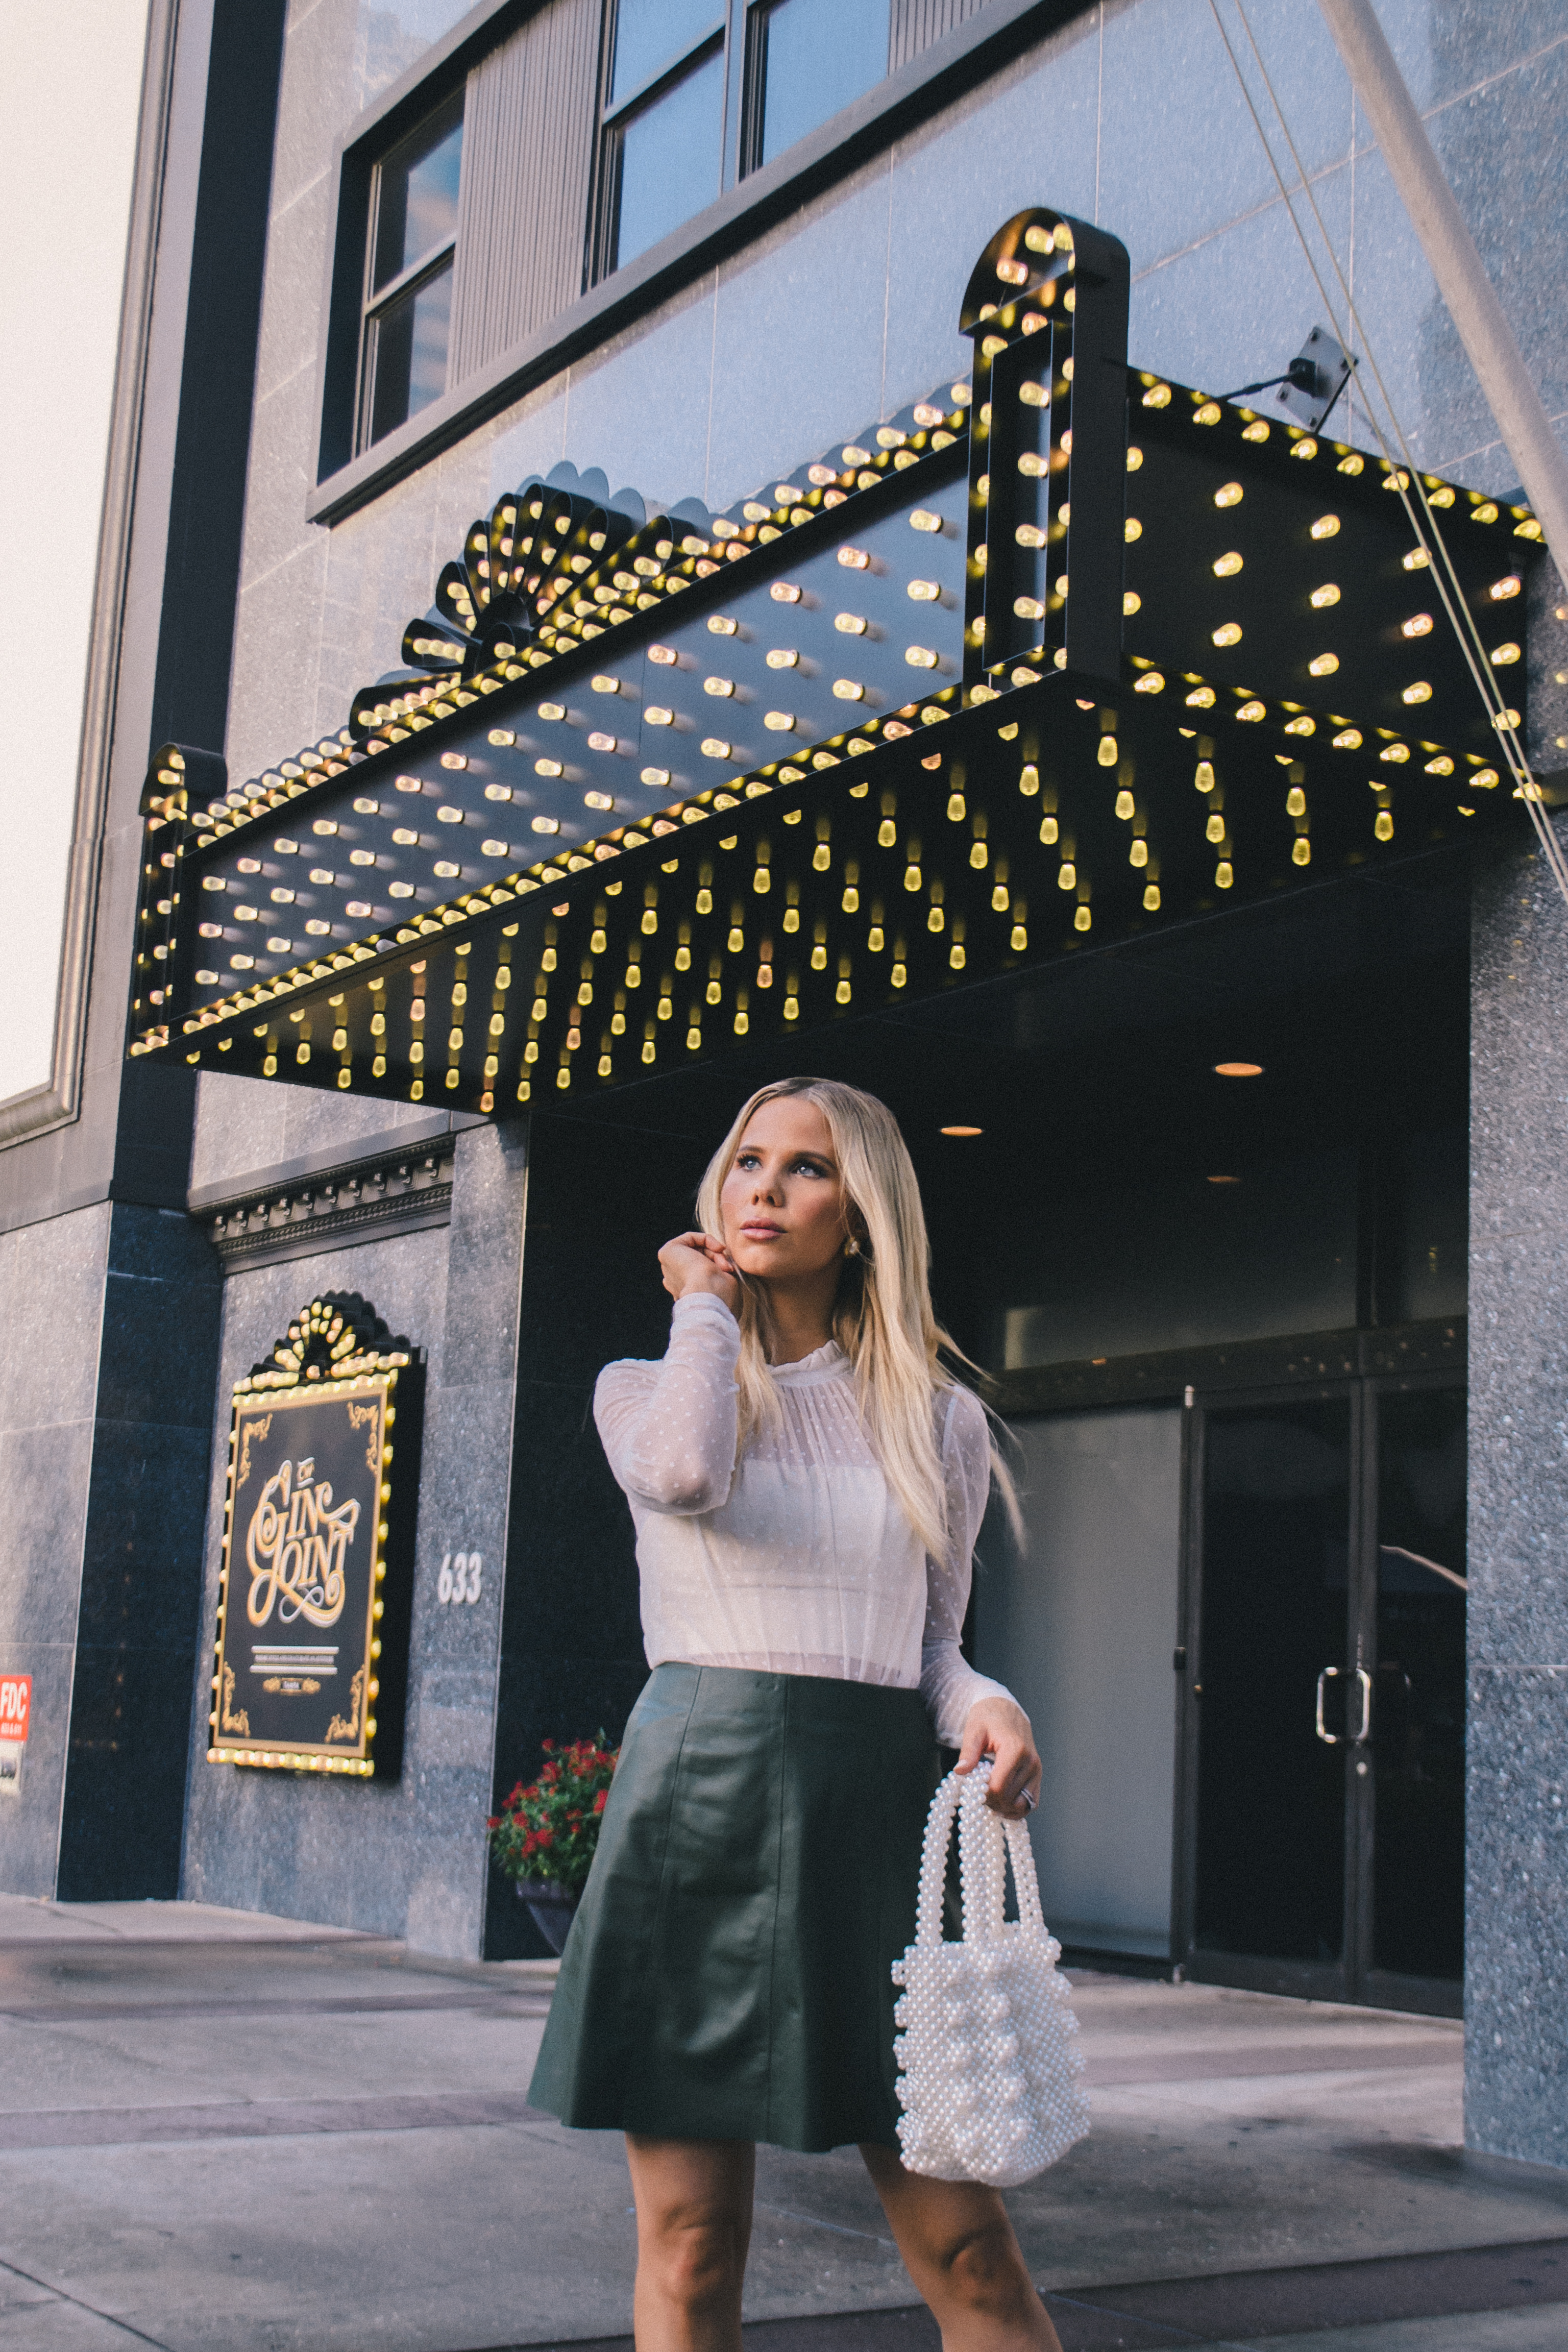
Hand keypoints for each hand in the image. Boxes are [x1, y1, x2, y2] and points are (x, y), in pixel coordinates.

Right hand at [658, 1230, 739, 1313]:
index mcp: (683, 1292)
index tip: (729, 1271)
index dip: (716, 1268)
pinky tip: (718, 1248)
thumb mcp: (722, 1284)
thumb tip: (724, 1267)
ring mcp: (668, 1266)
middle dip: (715, 1259)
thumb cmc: (719, 1295)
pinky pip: (690, 1238)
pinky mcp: (667, 1252)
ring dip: (713, 1252)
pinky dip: (706, 1239)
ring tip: (723, 1264)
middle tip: (728, 1268)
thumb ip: (718, 1275)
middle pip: (697, 1259)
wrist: (708, 1294)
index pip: (700, 1272)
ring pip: (695, 1249)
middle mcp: (673, 1280)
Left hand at [956, 1696, 1039, 1818]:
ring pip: (1023, 1805)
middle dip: (991, 1802)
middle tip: (978, 1794)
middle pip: (1010, 1799)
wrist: (1006, 1710)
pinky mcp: (1037, 1775)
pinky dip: (1017, 1808)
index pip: (999, 1787)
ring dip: (1005, 1808)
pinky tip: (1002, 1803)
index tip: (972, 1790)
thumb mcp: (974, 1730)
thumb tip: (959, 1771)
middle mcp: (1030, 1761)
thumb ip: (968, 1752)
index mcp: (1015, 1749)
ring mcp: (1036, 1769)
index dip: (983, 1795)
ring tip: (989, 1798)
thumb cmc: (988, 1718)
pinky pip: (1032, 1802)